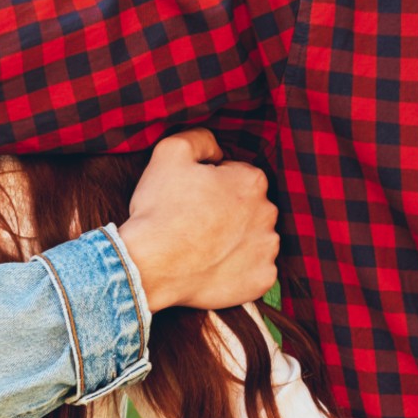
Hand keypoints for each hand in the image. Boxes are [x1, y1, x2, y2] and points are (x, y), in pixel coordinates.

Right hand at [117, 129, 278, 311]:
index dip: (213, 184)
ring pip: (255, 239)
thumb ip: (201, 138)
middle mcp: (268, 213)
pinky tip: (213, 267)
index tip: (192, 197)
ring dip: (236, 240)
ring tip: (203, 247)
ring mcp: (267, 249)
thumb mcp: (170, 152)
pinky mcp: (261, 279)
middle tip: (195, 222)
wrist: (150, 264)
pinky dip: (239, 270)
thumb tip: (218, 150)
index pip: (238, 176)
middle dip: (228, 212)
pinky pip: (256, 271)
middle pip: (250, 208)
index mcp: (251, 181)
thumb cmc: (159, 209)